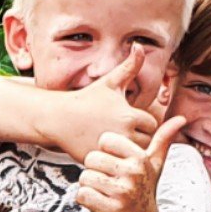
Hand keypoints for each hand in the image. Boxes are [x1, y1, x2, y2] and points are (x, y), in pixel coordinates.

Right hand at [40, 44, 163, 159]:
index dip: (142, 122)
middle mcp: (122, 133)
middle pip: (145, 142)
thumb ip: (130, 66)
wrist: (58, 118)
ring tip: (117, 141)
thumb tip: (139, 46)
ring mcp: (111, 149)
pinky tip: (105, 149)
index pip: (151, 124)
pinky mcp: (101, 161)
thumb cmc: (87, 99)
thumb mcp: (110, 82)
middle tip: (123, 132)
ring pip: (133, 156)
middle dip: (137, 138)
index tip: (129, 119)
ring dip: (128, 151)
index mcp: (129, 115)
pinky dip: (114, 160)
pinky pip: (117, 165)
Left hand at [77, 115, 185, 211]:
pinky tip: (99, 205)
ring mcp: (123, 192)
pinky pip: (82, 194)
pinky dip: (85, 201)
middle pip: (91, 158)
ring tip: (105, 195)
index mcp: (140, 158)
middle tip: (109, 185)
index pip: (104, 140)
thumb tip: (181, 118)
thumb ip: (163, 141)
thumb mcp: (155, 166)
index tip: (115, 167)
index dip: (105, 154)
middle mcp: (134, 173)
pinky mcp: (110, 210)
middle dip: (95, 172)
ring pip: (85, 177)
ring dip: (90, 187)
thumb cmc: (144, 192)